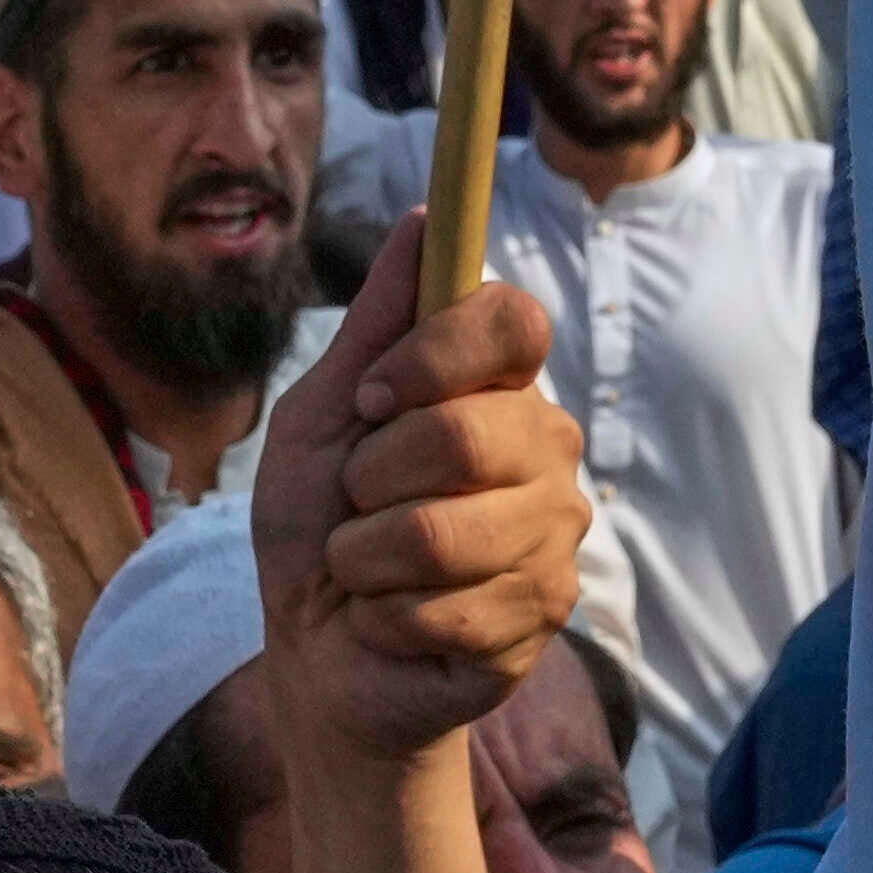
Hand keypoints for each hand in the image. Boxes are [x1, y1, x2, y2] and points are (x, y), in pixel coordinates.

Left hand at [251, 275, 579, 758]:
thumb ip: (374, 325)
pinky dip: (384, 618)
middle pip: (468, 432)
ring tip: (369, 570)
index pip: (513, 321)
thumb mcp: (322, 414)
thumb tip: (420, 217)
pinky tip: (392, 622)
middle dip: (373, 477)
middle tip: (359, 503)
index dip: (434, 353)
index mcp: (499, 385)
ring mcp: (555, 533)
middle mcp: (546, 449)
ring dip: (366, 558)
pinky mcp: (543, 613)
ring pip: (444, 532)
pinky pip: (444, 608)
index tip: (373, 395)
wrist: (318, 655)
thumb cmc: (318, 525)